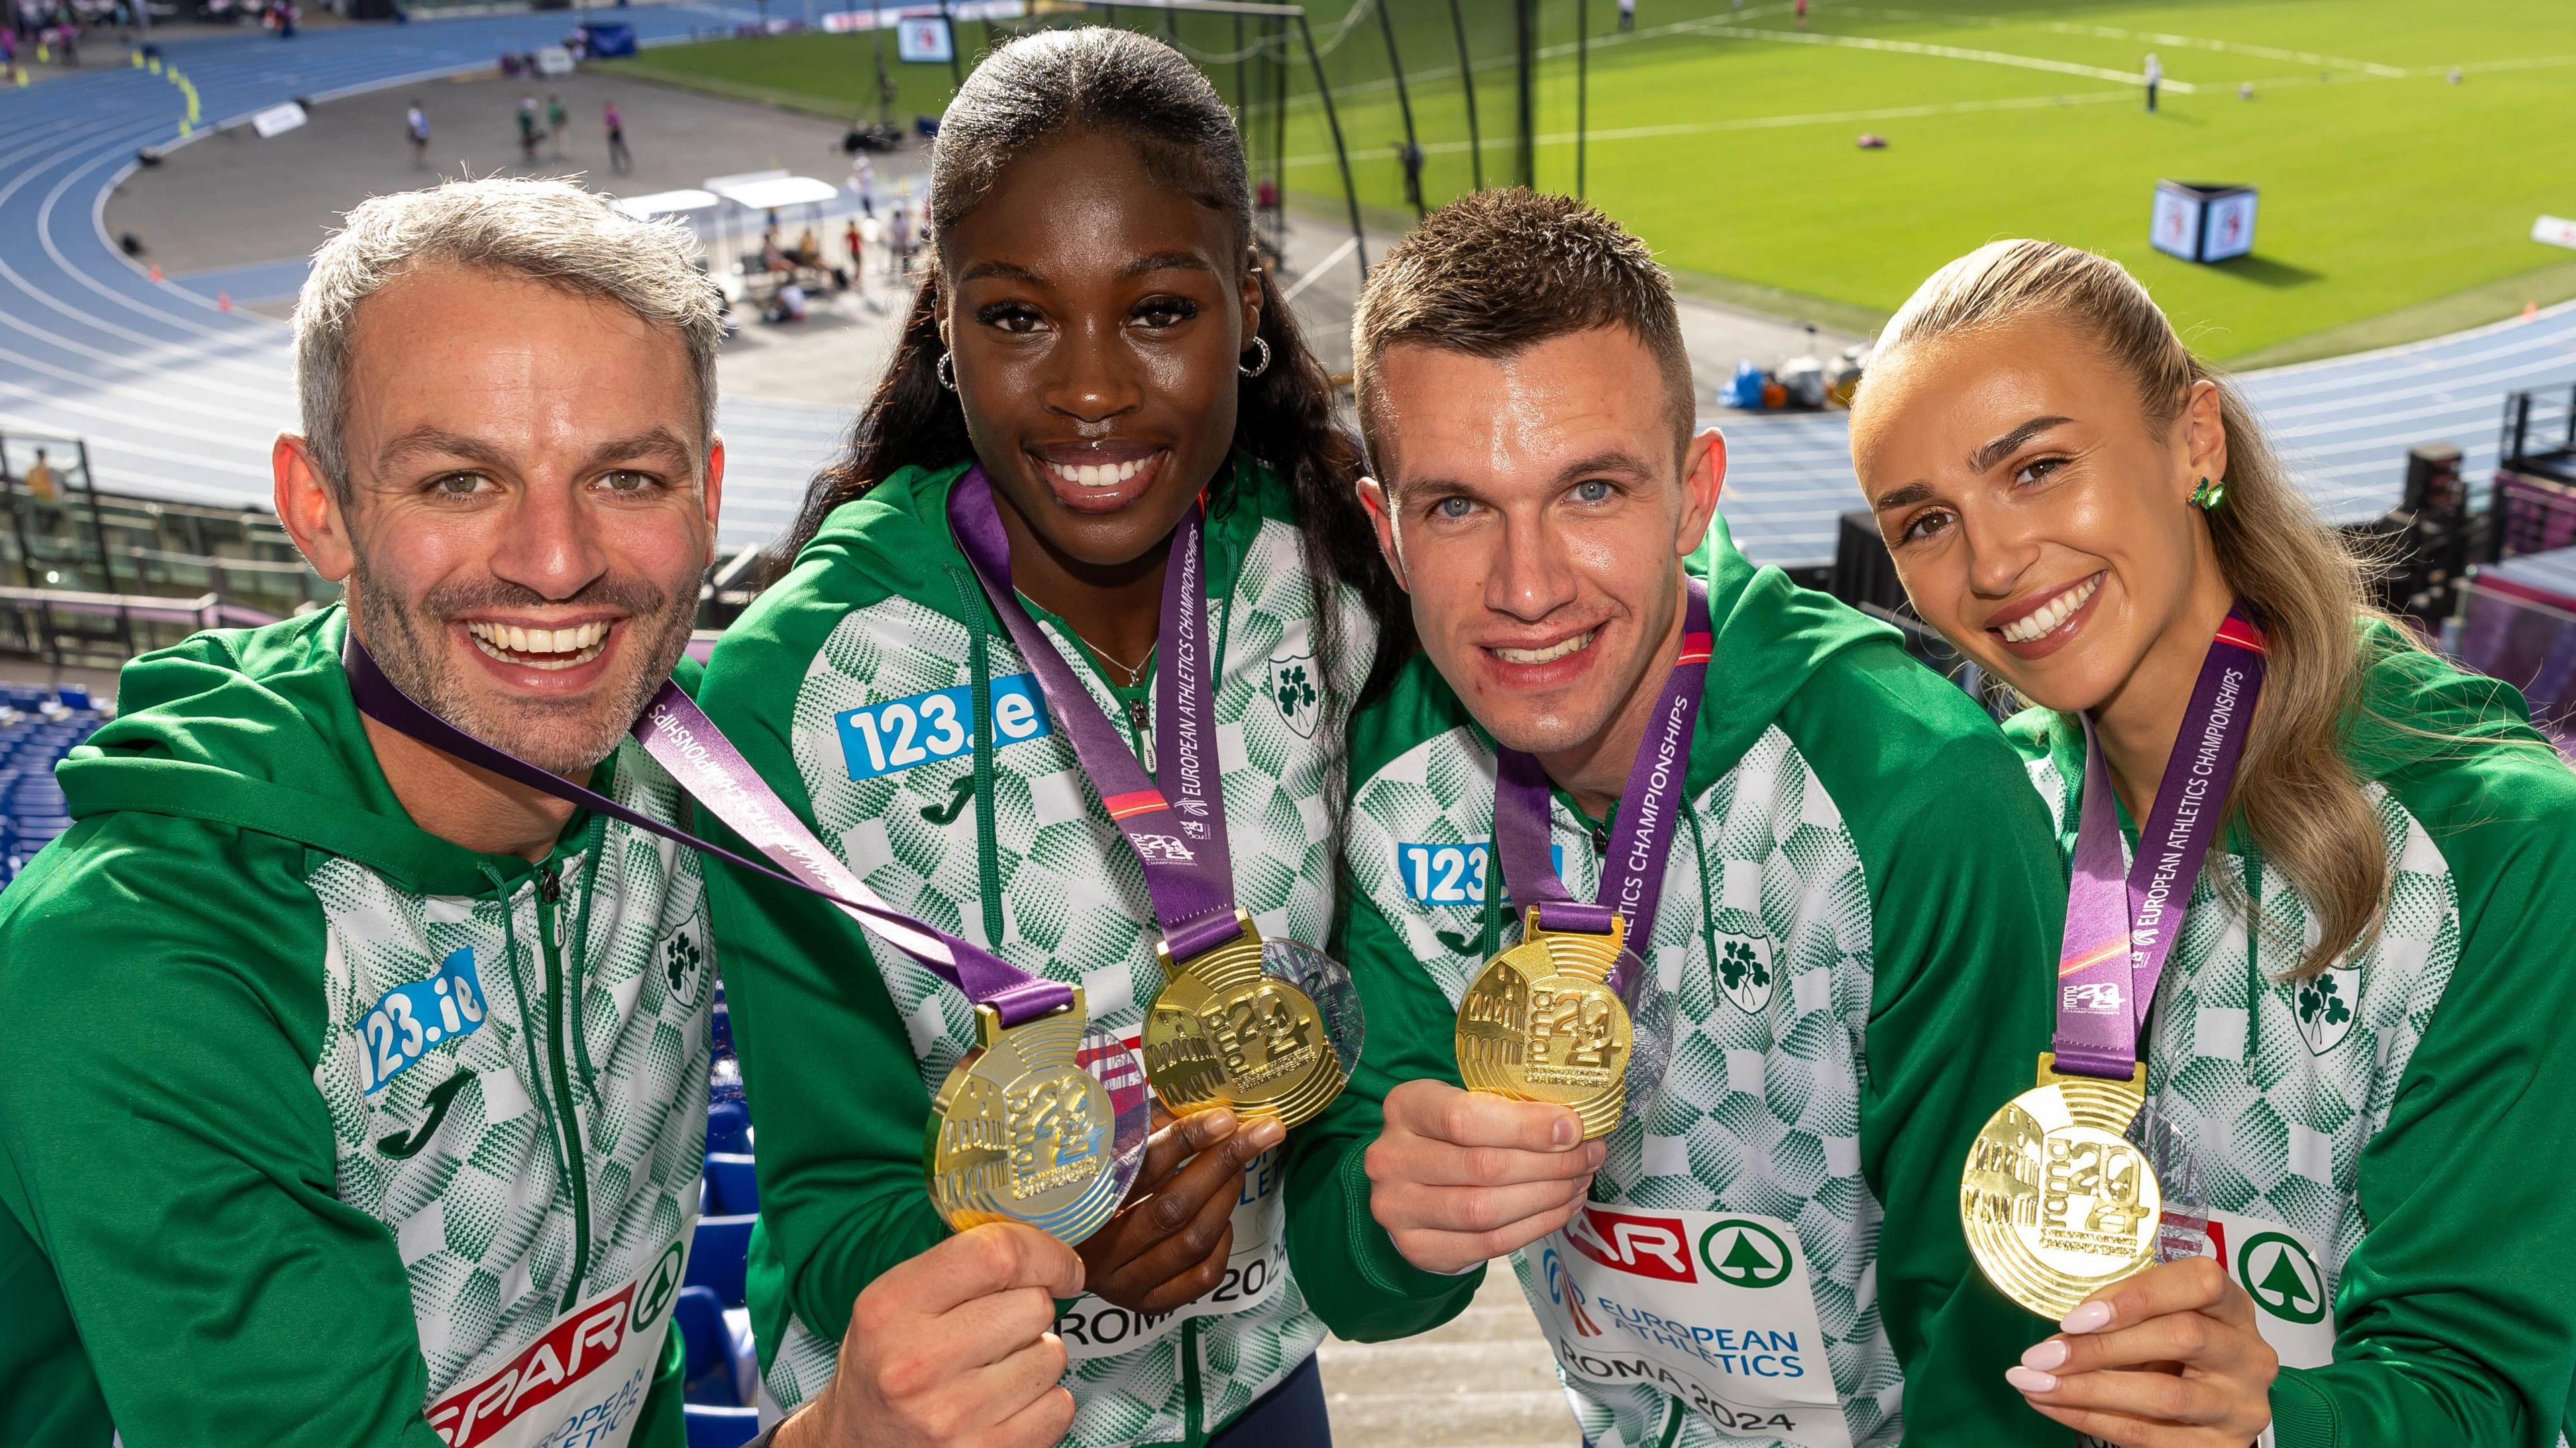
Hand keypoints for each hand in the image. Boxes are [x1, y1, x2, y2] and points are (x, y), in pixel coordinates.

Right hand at [782, 1222, 1082, 1447]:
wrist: (855, 1446)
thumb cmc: (885, 1365)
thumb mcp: (893, 1302)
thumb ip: (959, 1266)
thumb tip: (1043, 1248)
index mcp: (891, 1307)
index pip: (996, 1255)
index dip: (1045, 1254)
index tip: (1060, 1267)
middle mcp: (917, 1363)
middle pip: (1035, 1306)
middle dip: (1031, 1311)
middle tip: (999, 1329)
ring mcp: (951, 1417)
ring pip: (1052, 1357)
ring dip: (1036, 1358)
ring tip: (994, 1370)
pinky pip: (1059, 1408)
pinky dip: (1044, 1403)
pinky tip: (1005, 1403)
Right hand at [1075, 1103, 1282, 1313]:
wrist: (1060, 1249)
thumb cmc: (1095, 1184)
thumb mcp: (1109, 1147)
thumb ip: (1149, 1125)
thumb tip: (1203, 1103)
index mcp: (1083, 1201)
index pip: (1141, 1166)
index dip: (1187, 1139)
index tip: (1227, 1118)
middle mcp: (1100, 1247)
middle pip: (1174, 1207)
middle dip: (1222, 1165)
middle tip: (1259, 1134)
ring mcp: (1124, 1281)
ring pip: (1193, 1241)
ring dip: (1226, 1198)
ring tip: (1237, 1169)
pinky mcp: (1147, 1303)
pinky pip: (1202, 1276)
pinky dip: (1222, 1242)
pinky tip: (1220, 1218)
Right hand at [1364, 1078, 1604, 1274]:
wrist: (1410, 1185)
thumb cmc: (1450, 1136)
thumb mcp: (1466, 1102)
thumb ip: (1509, 1109)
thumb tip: (1575, 1126)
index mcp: (1404, 1107)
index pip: (1464, 1118)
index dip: (1525, 1127)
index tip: (1573, 1129)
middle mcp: (1391, 1158)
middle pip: (1482, 1167)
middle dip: (1548, 1164)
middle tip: (1588, 1157)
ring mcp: (1398, 1208)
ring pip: (1485, 1210)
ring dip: (1546, 1197)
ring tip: (1579, 1182)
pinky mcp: (1418, 1248)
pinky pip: (1488, 1244)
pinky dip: (1534, 1226)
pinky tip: (1561, 1208)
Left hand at [2005, 1257, 2278, 1447]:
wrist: (2214, 1411)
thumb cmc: (2178, 1353)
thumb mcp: (2161, 1321)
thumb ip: (2126, 1314)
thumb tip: (2065, 1330)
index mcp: (2233, 1307)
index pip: (2200, 1283)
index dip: (2136, 1296)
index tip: (2075, 1316)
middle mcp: (2248, 1355)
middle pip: (2181, 1337)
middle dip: (2100, 1347)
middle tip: (2040, 1354)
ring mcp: (2240, 1405)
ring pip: (2164, 1394)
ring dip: (2088, 1389)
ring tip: (2035, 1383)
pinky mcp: (2222, 1446)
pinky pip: (2149, 1435)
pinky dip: (2091, 1419)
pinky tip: (2053, 1405)